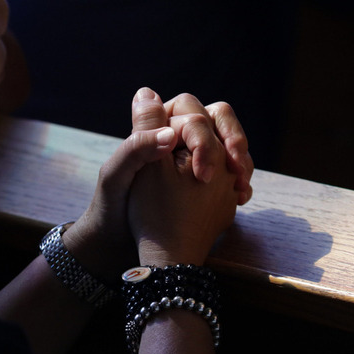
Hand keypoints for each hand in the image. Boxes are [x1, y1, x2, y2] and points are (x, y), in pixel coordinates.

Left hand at [64, 87, 251, 280]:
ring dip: (241, 161)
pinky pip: (230, 170)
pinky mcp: (205, 179)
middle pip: (217, 121)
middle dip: (234, 141)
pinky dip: (240, 181)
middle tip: (238, 172)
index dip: (204, 137)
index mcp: (154, 128)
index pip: (190, 112)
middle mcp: (175, 137)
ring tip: (241, 188)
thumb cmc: (112, 206)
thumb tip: (171, 129)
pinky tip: (241, 198)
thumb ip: (137, 145)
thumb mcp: (117, 175)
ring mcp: (193, 157)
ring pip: (227, 145)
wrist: (118, 242)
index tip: (202, 175)